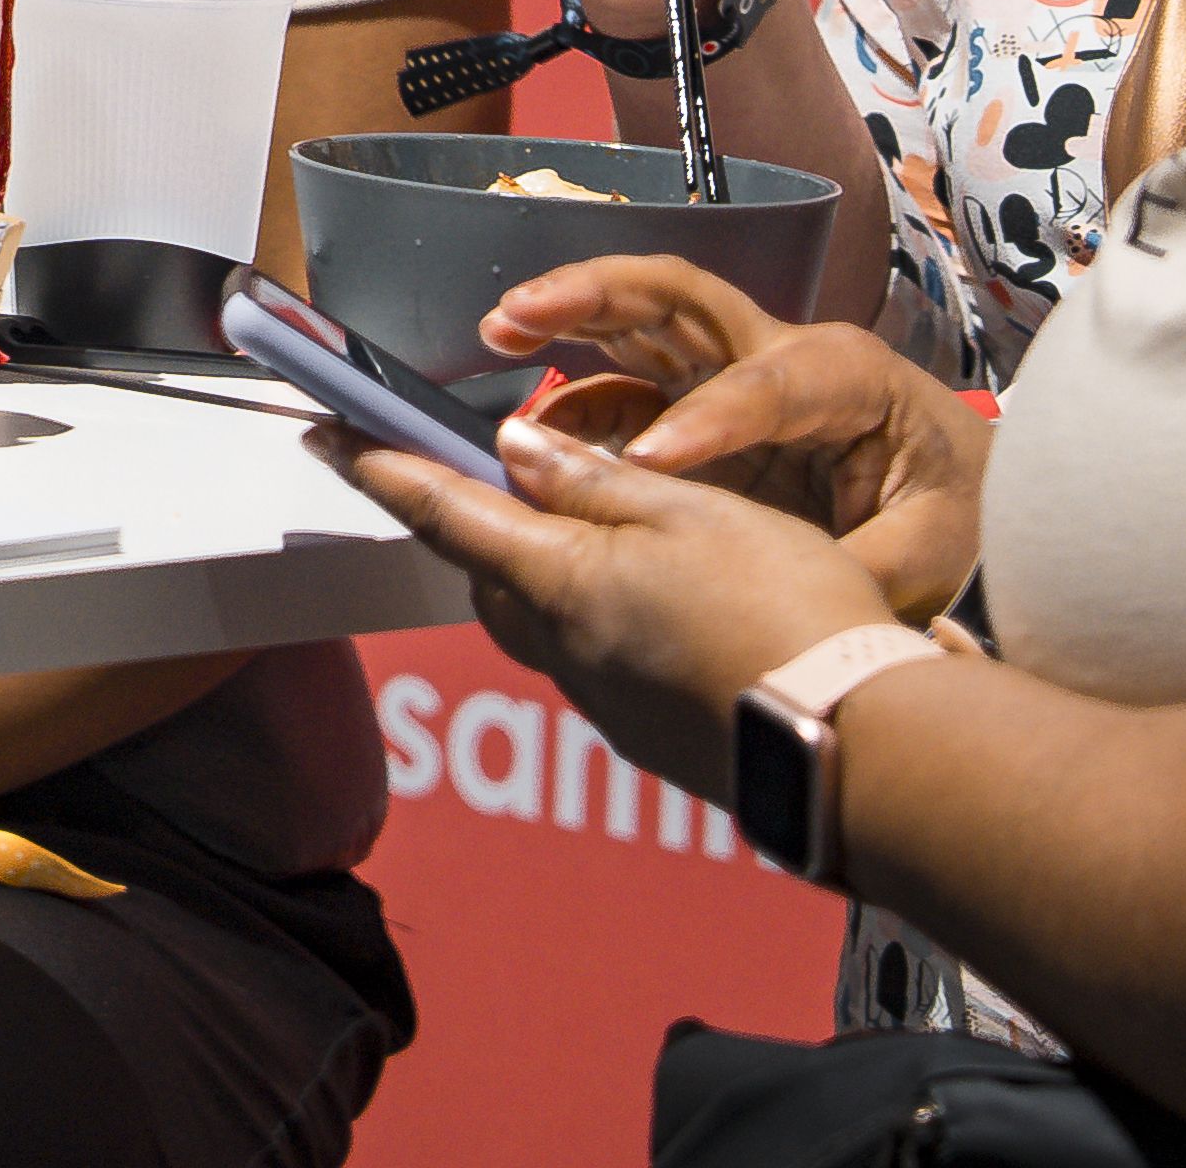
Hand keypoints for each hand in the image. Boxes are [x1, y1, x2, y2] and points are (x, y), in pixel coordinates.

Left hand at [326, 409, 899, 806]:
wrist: (860, 749)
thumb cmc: (784, 613)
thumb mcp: (692, 509)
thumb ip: (595, 480)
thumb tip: (515, 450)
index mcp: (558, 582)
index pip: (441, 512)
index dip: (378, 468)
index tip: (325, 436)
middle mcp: (562, 651)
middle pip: (489, 573)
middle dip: (476, 523)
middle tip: (483, 476)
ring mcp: (601, 704)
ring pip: (542, 621)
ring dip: (546, 573)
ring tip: (598, 533)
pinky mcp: (644, 736)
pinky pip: (595, 662)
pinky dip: (602, 620)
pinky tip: (660, 604)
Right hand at [488, 278, 986, 620]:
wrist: (972, 500)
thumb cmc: (959, 513)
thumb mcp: (929, 551)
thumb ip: (855, 568)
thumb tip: (787, 595)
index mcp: (847, 377)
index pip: (765, 385)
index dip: (705, 421)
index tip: (650, 465)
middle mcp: (782, 355)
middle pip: (679, 297)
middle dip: (594, 294)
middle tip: (517, 312)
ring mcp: (737, 375)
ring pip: (642, 319)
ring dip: (566, 316)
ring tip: (496, 332)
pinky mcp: (707, 410)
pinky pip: (632, 389)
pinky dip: (579, 398)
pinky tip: (536, 428)